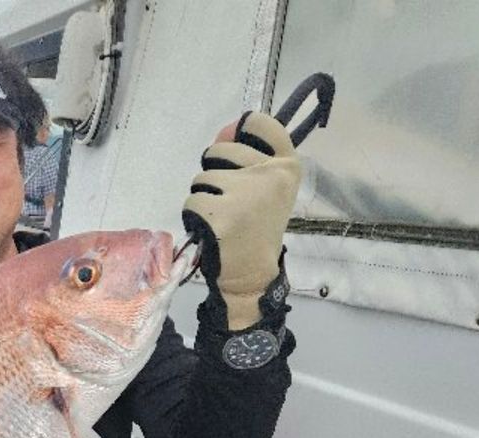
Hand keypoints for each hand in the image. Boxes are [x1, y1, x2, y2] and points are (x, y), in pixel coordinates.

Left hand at [181, 112, 300, 329]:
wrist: (252, 272)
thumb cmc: (256, 226)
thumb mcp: (266, 189)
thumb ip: (248, 158)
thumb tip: (224, 131)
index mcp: (287, 166)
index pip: (262, 124)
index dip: (241, 129)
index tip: (234, 141)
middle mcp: (270, 175)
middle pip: (220, 151)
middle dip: (213, 171)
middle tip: (227, 198)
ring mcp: (245, 194)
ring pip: (201, 177)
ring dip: (203, 195)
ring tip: (220, 215)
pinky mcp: (220, 214)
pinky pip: (192, 200)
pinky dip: (193, 215)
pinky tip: (209, 228)